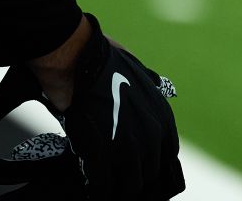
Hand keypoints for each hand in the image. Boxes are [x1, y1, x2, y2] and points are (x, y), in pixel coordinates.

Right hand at [0, 14, 184, 199]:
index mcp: (162, 117)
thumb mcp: (138, 70)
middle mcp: (151, 134)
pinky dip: (96, 190)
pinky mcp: (101, 152)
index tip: (133, 170)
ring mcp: (128, 145)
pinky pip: (103, 187)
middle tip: (114, 181)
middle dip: (131, 181)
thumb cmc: (103, 58)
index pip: (166, 158)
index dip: (149, 167)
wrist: (76, 54)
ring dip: (114, 189)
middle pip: (147, 176)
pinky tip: (88, 186)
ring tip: (101, 185)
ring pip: (128, 187)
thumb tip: (158, 84)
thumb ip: (150, 85)